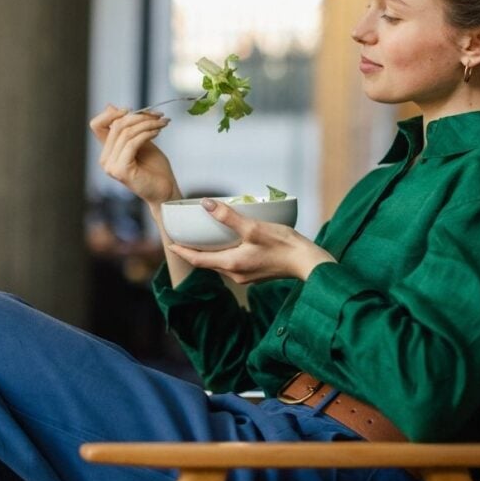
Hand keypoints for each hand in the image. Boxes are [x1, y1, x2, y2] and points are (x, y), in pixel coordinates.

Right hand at [91, 104, 179, 205]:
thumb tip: (110, 106)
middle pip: (116, 125)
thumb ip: (127, 127)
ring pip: (125, 132)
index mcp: (107, 152)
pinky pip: (132, 143)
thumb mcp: (140, 141)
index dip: (112, 113)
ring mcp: (111, 166)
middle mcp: (105, 159)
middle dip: (139, 116)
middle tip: (158, 115)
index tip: (133, 109)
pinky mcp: (121, 170)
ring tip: (162, 123)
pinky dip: (146, 133)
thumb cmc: (154, 169)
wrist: (165, 191)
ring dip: (147, 124)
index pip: (97, 125)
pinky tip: (157, 132)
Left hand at [167, 198, 335, 282]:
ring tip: (202, 240)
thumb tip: (205, 204)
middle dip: (193, 252)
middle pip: (207, 263)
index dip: (182, 252)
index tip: (170, 245)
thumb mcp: (254, 227)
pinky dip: (224, 254)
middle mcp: (236, 274)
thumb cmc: (284, 245)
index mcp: (231, 264)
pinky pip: (233, 264)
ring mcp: (247, 276)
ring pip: (220, 264)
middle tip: (182, 239)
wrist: (309, 264)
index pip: (198, 260)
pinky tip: (228, 243)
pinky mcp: (257, 273)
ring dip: (209, 253)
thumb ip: (228, 217)